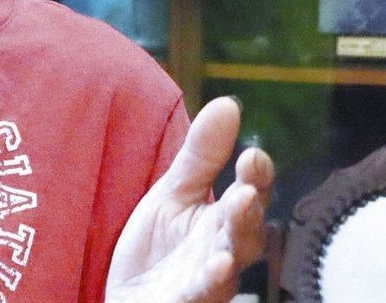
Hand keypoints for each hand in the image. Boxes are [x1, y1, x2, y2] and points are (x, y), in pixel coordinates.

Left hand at [105, 96, 274, 302]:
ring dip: (236, 245)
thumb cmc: (158, 248)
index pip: (249, 195)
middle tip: (249, 190)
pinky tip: (218, 269)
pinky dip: (211, 284)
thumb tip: (229, 102)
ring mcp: (207, 282)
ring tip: (238, 223)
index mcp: (222, 221)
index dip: (257, 177)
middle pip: (246, 231)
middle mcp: (223, 251)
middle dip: (249, 210)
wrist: (128, 299)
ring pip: (231, 265)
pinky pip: (202, 296)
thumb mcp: (173, 193)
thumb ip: (201, 155)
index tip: (255, 154)